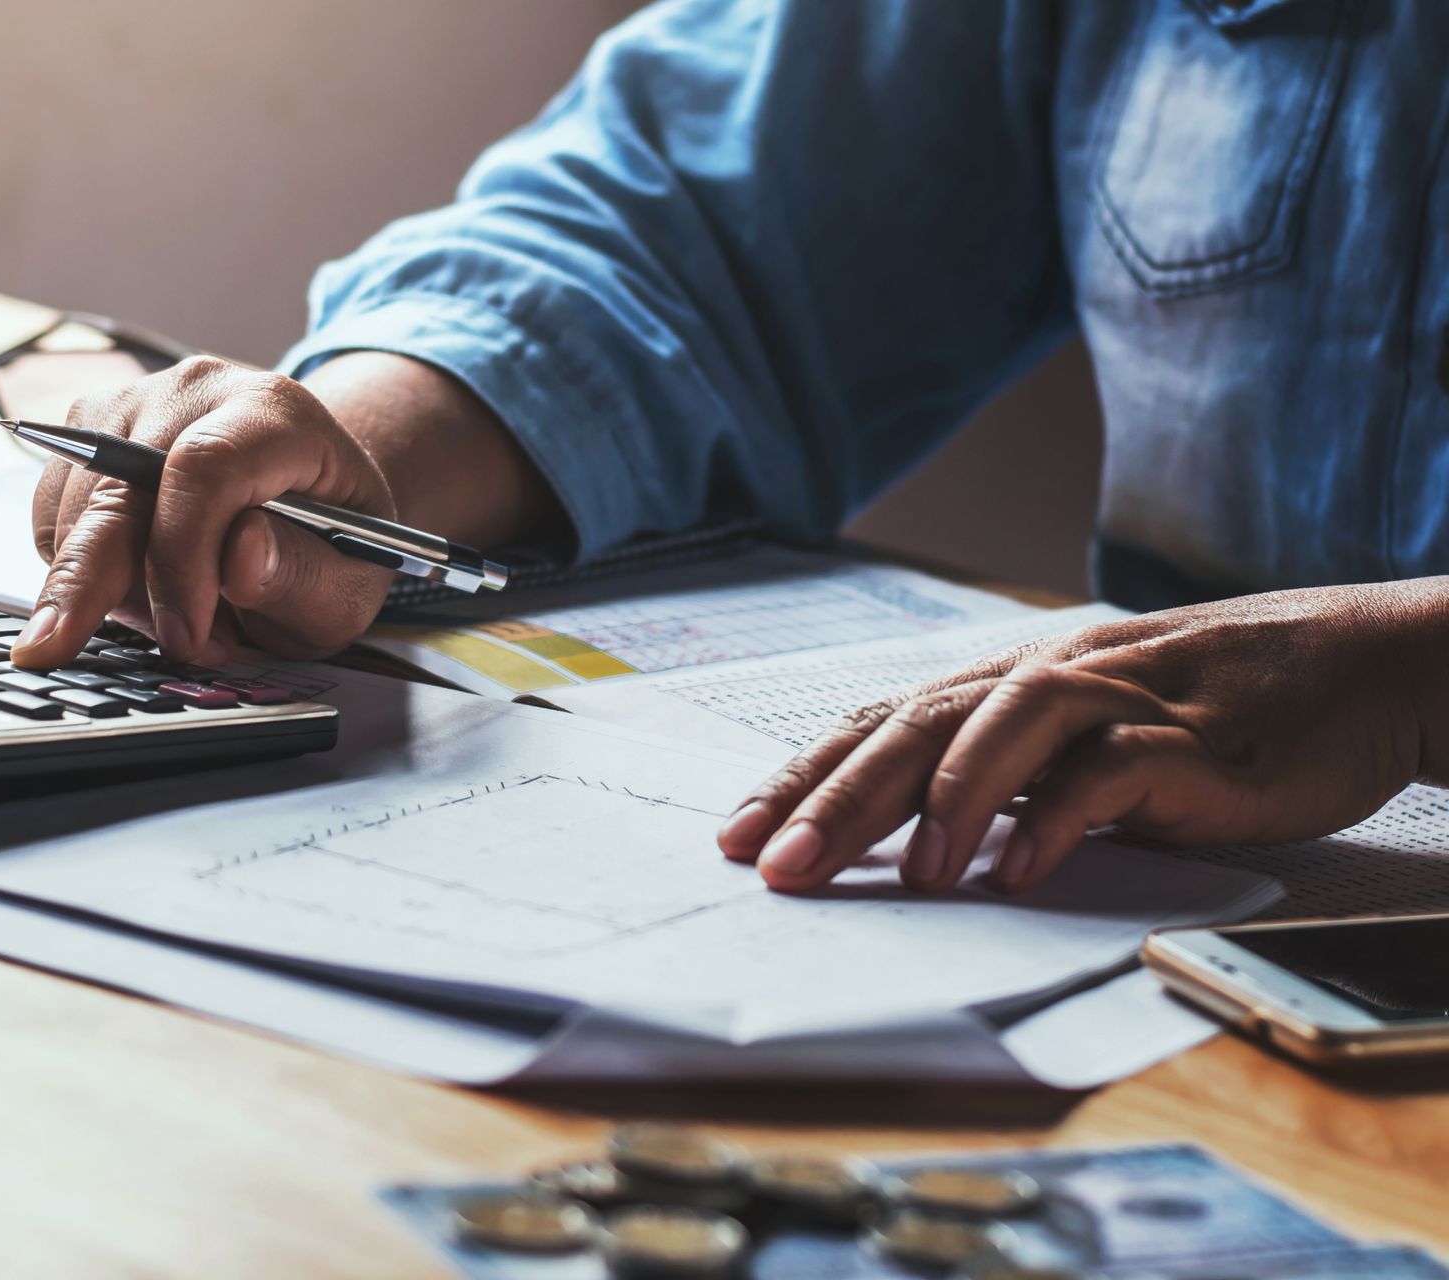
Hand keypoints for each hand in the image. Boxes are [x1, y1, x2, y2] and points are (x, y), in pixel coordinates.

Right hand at [17, 356, 397, 666]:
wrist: (301, 497)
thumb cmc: (328, 542)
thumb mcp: (350, 583)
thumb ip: (306, 576)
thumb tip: (241, 559)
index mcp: (276, 413)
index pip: (206, 466)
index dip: (183, 558)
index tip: (185, 632)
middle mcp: (196, 392)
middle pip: (118, 486)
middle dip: (97, 585)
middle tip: (67, 652)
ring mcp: (132, 405)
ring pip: (77, 511)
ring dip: (110, 591)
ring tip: (183, 620)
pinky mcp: (85, 432)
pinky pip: (54, 519)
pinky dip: (84, 573)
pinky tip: (148, 592)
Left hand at [716, 582, 1448, 894]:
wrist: (1353, 669)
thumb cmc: (1200, 713)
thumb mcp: (1081, 739)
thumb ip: (1001, 776)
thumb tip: (900, 841)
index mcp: (1004, 682)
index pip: (879, 724)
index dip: (802, 776)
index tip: (735, 835)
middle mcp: (1043, 679)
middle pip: (915, 728)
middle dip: (836, 800)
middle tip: (775, 866)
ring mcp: (1115, 702)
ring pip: (1001, 733)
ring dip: (946, 805)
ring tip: (907, 878)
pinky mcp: (1184, 740)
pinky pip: (1108, 774)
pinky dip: (1057, 819)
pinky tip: (1019, 870)